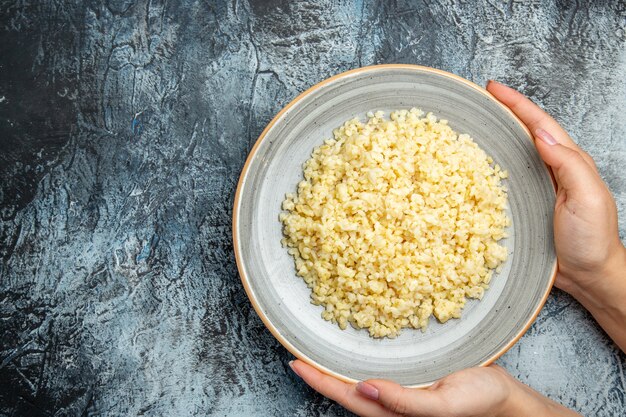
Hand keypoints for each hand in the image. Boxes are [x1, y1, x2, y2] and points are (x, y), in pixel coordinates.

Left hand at [289, 360, 579, 415]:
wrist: (505, 399)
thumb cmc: (479, 401)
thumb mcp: (444, 404)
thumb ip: (405, 402)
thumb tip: (365, 389)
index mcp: (395, 414)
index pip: (347, 397)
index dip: (320, 381)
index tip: (295, 362)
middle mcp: (392, 406)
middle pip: (346, 392)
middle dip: (320, 375)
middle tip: (297, 352)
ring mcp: (399, 396)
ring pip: (358, 384)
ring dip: (335, 369)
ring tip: (316, 350)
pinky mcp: (410, 384)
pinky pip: (376, 376)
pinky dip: (357, 364)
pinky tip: (353, 352)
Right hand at [487, 80, 625, 350]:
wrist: (589, 276)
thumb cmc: (591, 239)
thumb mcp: (587, 197)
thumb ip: (568, 164)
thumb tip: (541, 134)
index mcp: (568, 162)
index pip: (539, 124)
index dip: (517, 104)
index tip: (493, 88)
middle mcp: (551, 170)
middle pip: (524, 132)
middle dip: (503, 112)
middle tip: (478, 100)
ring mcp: (537, 188)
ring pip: (513, 154)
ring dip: (494, 136)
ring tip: (471, 125)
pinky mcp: (525, 206)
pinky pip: (504, 179)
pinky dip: (489, 167)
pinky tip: (473, 168)